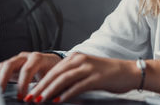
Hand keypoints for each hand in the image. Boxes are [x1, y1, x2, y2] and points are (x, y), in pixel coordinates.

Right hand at [0, 51, 60, 98]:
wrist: (53, 63)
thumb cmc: (53, 72)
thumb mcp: (51, 79)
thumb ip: (44, 88)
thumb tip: (38, 99)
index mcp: (38, 59)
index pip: (27, 70)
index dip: (22, 84)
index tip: (21, 97)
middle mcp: (26, 57)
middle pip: (10, 64)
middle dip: (4, 79)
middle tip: (1, 92)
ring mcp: (18, 60)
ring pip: (3, 66)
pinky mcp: (13, 65)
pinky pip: (1, 69)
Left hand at [24, 53, 138, 102]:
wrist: (128, 72)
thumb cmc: (107, 73)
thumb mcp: (87, 71)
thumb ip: (72, 77)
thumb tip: (55, 89)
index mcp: (76, 57)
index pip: (54, 70)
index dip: (41, 81)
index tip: (31, 91)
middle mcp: (81, 60)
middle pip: (56, 73)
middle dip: (41, 86)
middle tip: (31, 97)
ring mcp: (89, 67)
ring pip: (64, 79)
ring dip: (50, 90)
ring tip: (40, 99)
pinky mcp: (96, 77)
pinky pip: (78, 86)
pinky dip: (66, 93)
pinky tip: (59, 100)